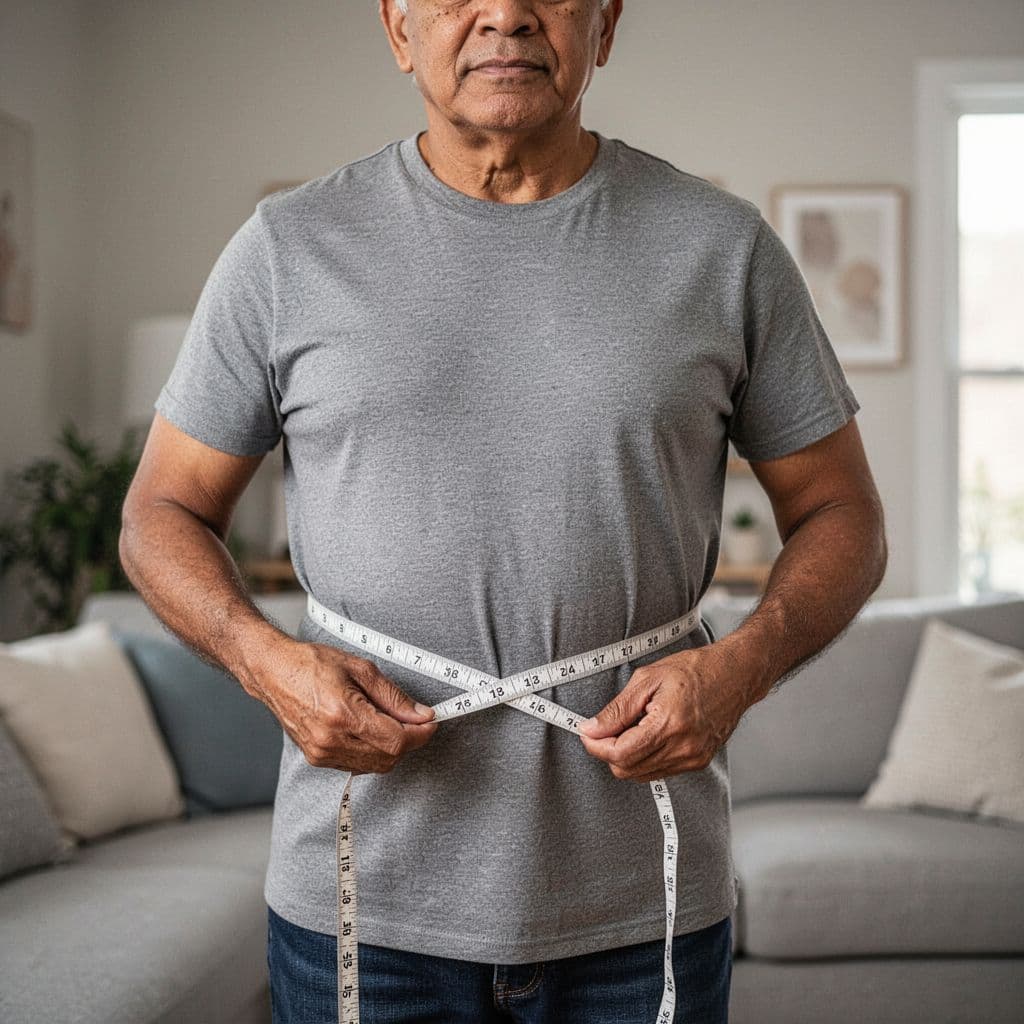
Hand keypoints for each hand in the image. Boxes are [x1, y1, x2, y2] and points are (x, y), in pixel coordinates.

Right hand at [252, 639, 437, 774]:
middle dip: (409, 740)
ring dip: (392, 747)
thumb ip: (394, 696)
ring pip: (375, 765)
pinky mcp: (317, 758)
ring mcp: (322, 753)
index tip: (431, 722)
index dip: (421, 734)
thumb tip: (421, 714)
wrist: (273, 672)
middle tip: (414, 718)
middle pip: (389, 757)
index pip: (396, 740)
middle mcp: (331, 740)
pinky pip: (357, 764)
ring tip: (389, 720)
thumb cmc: (312, 664)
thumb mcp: (360, 669)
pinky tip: (370, 729)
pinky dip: (373, 751)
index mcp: (342, 714)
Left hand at [577, 646, 750, 782]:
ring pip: (640, 774)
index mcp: (668, 725)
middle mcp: (683, 748)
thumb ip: (617, 709)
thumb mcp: (647, 679)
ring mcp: (692, 759)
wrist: (735, 674)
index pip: (619, 754)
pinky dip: (644, 757)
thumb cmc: (695, 670)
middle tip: (607, 726)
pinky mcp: (697, 762)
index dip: (596, 745)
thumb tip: (592, 729)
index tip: (587, 732)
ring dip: (626, 755)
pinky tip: (649, 733)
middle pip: (627, 769)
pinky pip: (658, 771)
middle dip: (608, 750)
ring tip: (634, 725)